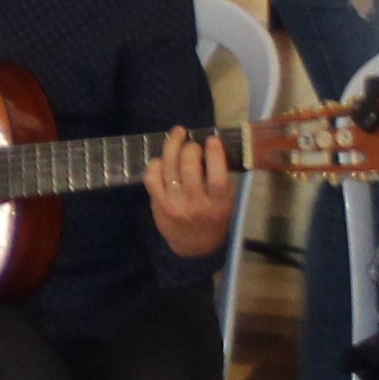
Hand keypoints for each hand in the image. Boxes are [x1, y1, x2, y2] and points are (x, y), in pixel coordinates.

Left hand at [143, 133, 235, 259]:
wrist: (193, 245)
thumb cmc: (214, 218)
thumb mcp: (226, 203)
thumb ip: (221, 179)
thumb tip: (211, 147)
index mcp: (218, 204)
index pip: (217, 178)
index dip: (214, 155)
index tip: (212, 139)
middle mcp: (195, 204)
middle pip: (189, 167)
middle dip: (190, 148)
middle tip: (193, 143)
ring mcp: (173, 203)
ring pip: (169, 167)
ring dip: (172, 145)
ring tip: (177, 134)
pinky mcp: (157, 203)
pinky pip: (151, 176)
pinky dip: (156, 162)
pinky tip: (163, 158)